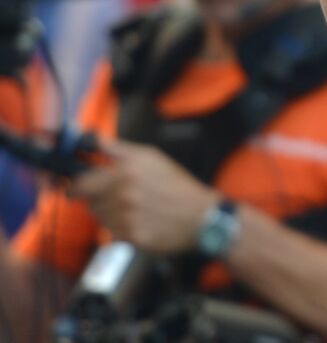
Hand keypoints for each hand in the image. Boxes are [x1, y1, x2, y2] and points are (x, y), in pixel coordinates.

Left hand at [69, 139, 219, 253]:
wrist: (201, 215)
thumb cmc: (177, 185)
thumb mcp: (152, 157)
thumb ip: (118, 149)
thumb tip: (93, 140)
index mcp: (126, 171)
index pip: (81, 184)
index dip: (75, 187)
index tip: (75, 189)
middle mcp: (123, 194)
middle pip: (89, 202)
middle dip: (99, 200)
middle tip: (118, 198)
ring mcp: (126, 217)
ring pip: (100, 218)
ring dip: (110, 215)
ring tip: (133, 210)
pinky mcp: (131, 237)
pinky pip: (112, 234)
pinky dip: (121, 229)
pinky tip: (139, 222)